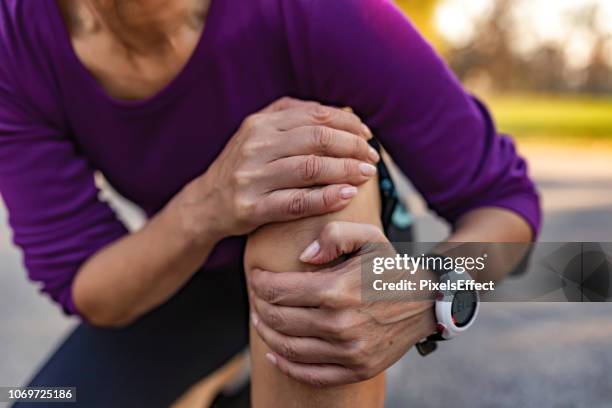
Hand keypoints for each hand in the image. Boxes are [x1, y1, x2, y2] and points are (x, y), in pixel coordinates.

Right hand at [183, 98, 379, 238]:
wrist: (206, 204)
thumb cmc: (245, 166)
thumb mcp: (259, 134)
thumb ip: (293, 118)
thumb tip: (342, 112)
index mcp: (260, 123)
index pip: (315, 115)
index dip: (348, 124)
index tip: (367, 136)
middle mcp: (255, 145)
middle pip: (317, 139)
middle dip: (352, 146)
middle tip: (372, 158)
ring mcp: (252, 177)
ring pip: (310, 168)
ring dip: (345, 170)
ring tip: (366, 174)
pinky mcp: (251, 208)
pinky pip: (297, 202)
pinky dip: (326, 198)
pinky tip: (346, 195)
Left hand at [249, 221, 436, 386]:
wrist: (426, 301)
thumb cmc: (390, 267)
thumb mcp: (368, 236)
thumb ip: (334, 236)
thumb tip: (304, 257)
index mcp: (337, 290)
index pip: (279, 290)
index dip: (259, 283)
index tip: (256, 277)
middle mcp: (340, 324)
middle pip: (278, 318)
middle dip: (259, 305)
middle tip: (257, 297)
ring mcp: (348, 351)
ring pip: (288, 347)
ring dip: (266, 333)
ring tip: (260, 321)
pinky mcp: (356, 369)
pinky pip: (310, 374)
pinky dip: (286, 366)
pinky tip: (274, 355)